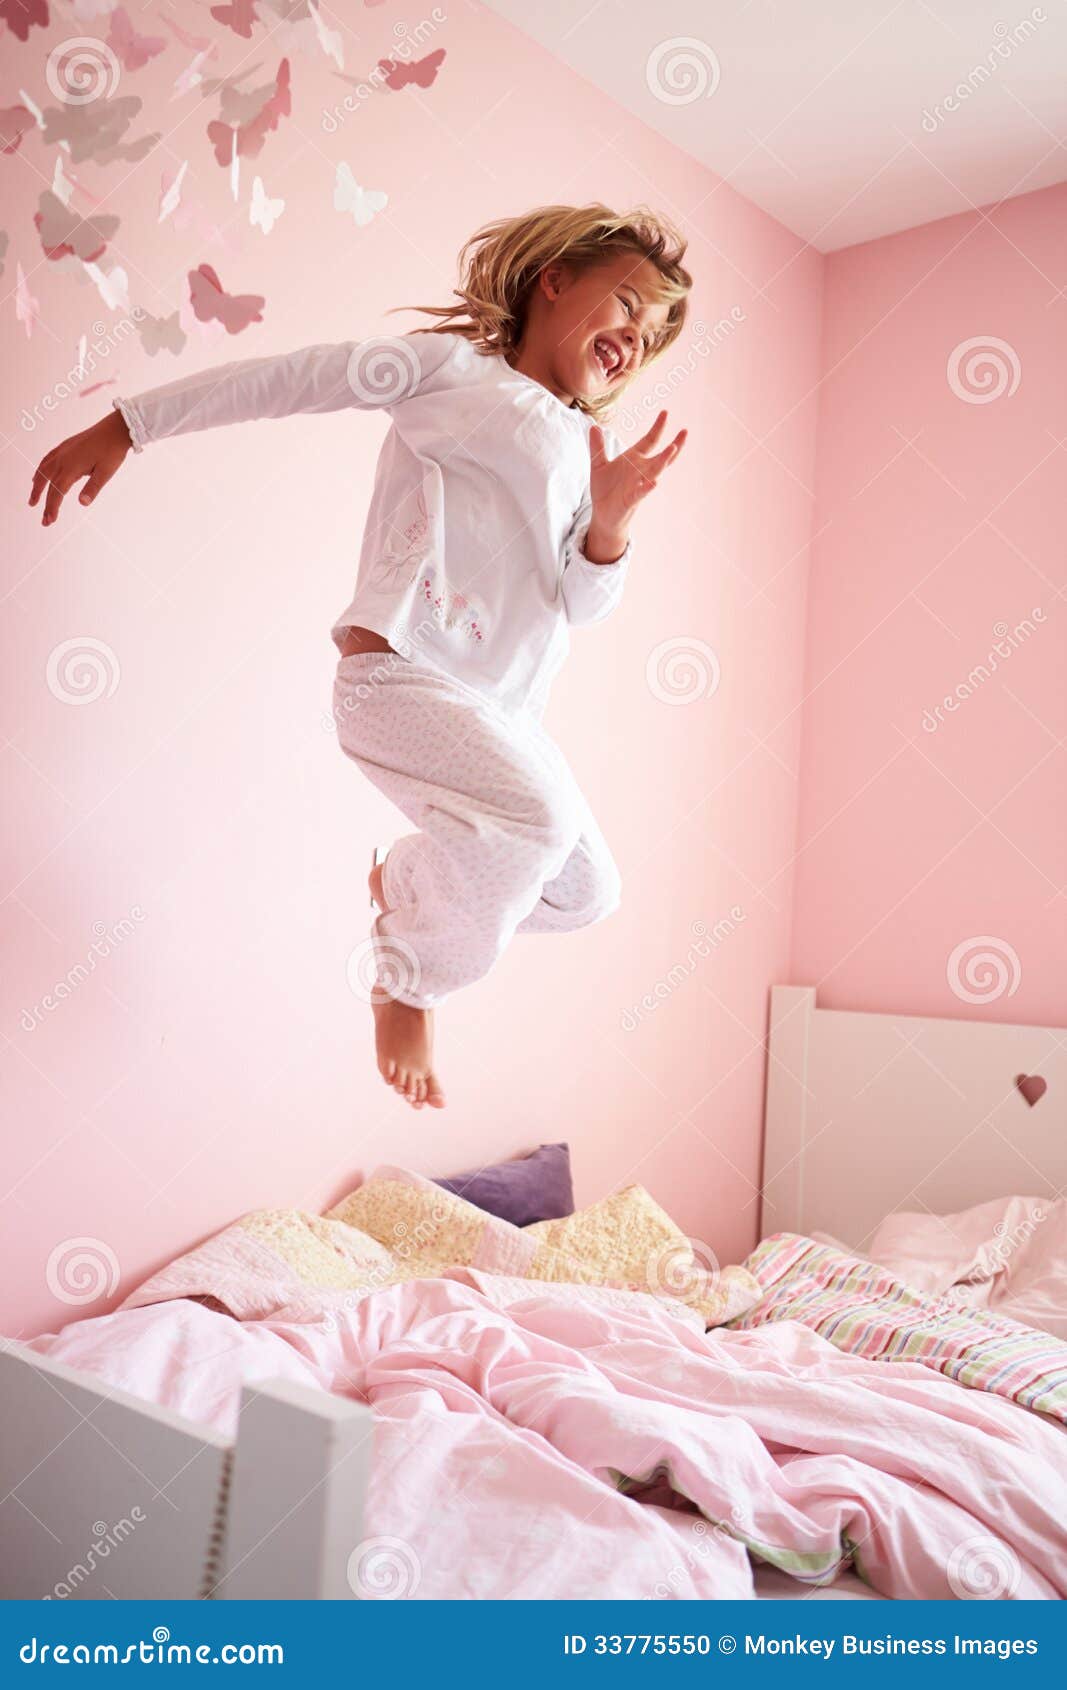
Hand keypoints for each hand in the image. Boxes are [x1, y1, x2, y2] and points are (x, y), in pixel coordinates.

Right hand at [28, 410, 132, 525]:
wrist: (114, 430)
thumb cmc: (112, 452)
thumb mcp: (105, 473)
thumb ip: (93, 488)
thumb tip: (82, 503)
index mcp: (71, 468)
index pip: (57, 492)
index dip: (52, 508)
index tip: (49, 521)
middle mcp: (62, 459)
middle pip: (46, 484)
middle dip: (43, 502)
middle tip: (43, 519)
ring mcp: (62, 452)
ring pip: (43, 471)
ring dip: (37, 486)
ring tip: (33, 499)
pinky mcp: (65, 446)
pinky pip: (47, 459)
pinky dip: (40, 470)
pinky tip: (38, 475)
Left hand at [586, 410, 686, 558]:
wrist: (602, 514)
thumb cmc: (604, 490)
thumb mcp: (598, 465)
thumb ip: (597, 447)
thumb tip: (594, 427)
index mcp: (634, 459)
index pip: (650, 440)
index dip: (658, 427)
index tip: (665, 412)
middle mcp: (640, 470)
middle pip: (661, 456)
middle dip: (673, 444)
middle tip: (684, 432)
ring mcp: (638, 484)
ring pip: (655, 471)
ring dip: (663, 461)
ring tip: (672, 449)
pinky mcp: (631, 499)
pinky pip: (641, 492)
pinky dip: (647, 487)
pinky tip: (654, 482)